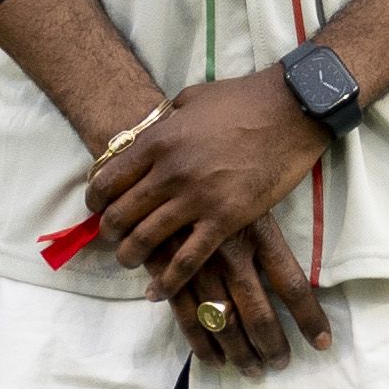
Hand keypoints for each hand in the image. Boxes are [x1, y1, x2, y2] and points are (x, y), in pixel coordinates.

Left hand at [89, 73, 340, 357]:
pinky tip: (158, 290)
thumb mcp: (192, 98)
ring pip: (145, 240)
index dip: (95, 201)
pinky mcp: (226, 218)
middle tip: (114, 237)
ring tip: (131, 260)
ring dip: (130, 256)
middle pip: (120, 215)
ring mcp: (197, 197)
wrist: (292, 108)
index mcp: (158, 141)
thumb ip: (166, 120)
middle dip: (109, 232)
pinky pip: (187, 259)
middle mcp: (170, 172)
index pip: (107, 181)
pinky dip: (168, 279)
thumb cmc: (244, 98)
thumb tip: (152, 131)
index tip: (98, 209)